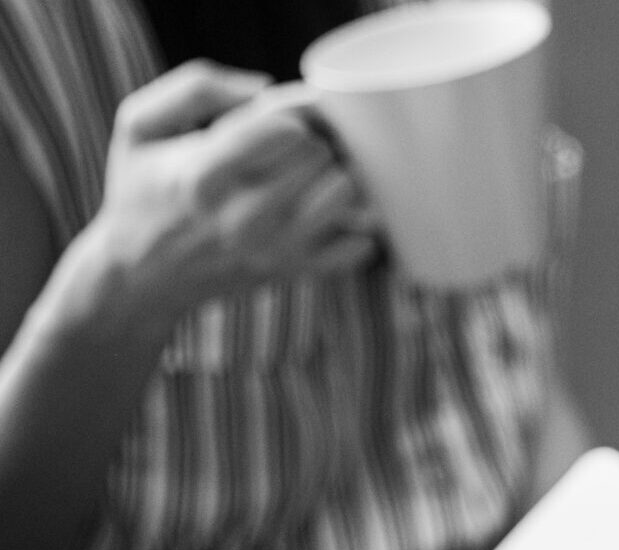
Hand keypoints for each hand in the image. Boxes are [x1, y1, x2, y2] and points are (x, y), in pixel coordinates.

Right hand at [71, 60, 376, 329]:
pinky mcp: (296, 272)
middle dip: (313, 138)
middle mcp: (243, 217)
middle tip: (294, 144)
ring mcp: (274, 249)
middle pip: (319, 154)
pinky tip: (325, 211)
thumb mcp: (139, 125)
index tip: (283, 115)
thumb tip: (266, 88)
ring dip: (335, 174)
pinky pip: (360, 243)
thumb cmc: (142, 188)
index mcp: (202, 175)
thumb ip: (197, 88)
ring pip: (345, 192)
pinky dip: (355, 225)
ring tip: (310, 173)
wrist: (139, 274)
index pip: (286, 128)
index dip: (293, 110)